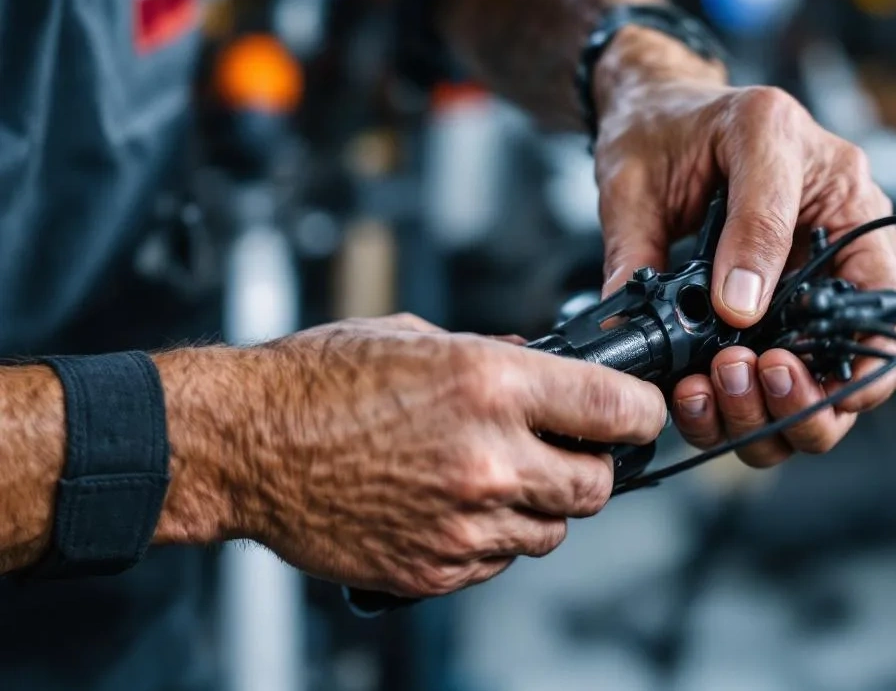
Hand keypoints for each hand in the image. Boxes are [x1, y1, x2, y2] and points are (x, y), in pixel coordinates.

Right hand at [156, 314, 665, 597]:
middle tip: (567, 452)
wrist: (243, 445)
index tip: (638, 414)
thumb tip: (541, 362)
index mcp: (492, 385)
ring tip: (497, 479)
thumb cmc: (316, 384)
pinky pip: (497, 564)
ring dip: (541, 508)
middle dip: (592, 467)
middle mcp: (489, 457)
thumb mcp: (417, 338)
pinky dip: (491, 542)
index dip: (640, 412)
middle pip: (598, 485)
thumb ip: (494, 354)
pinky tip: (455, 509)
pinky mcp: (433, 568)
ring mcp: (464, 521)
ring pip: (552, 531)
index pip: (618, 409)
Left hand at [592, 28, 895, 468]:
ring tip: (708, 387)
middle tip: (736, 374)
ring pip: (808, 400)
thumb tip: (726, 310)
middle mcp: (835, 257)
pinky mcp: (755, 329)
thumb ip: (723, 229)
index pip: (884, 306)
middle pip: (853, 373)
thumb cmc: (679, 122)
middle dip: (797, 399)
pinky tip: (693, 395)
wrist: (645, 120)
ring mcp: (797, 300)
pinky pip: (760, 394)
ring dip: (760, 416)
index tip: (779, 366)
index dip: (848, 362)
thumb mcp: (712, 146)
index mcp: (845, 200)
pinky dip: (729, 414)